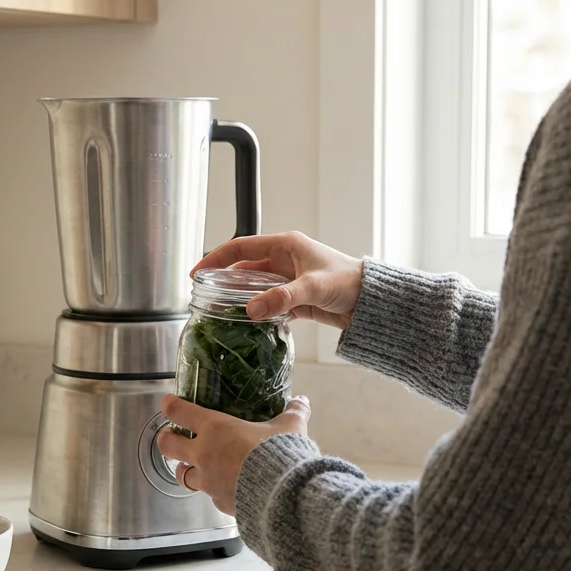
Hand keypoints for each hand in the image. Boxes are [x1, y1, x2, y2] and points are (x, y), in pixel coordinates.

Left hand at [156, 394, 311, 514]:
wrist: (282, 495)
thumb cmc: (280, 454)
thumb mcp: (290, 426)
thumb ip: (293, 412)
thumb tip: (301, 401)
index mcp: (216, 429)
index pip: (180, 412)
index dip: (171, 405)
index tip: (168, 402)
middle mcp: (205, 454)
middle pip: (168, 446)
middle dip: (166, 440)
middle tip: (169, 436)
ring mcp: (209, 482)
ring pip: (183, 476)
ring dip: (185, 469)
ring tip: (193, 467)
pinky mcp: (220, 503)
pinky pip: (210, 496)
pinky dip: (214, 491)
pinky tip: (225, 489)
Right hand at [193, 232, 363, 328]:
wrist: (373, 301)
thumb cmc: (349, 282)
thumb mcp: (313, 287)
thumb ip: (282, 297)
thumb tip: (251, 309)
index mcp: (285, 246)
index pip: (241, 247)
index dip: (216, 258)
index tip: (197, 273)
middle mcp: (284, 260)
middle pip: (244, 269)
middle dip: (224, 282)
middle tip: (204, 298)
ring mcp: (289, 280)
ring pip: (255, 288)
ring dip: (240, 299)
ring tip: (220, 313)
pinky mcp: (296, 299)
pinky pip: (269, 304)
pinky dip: (258, 313)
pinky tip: (248, 324)